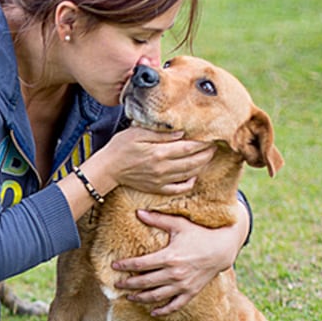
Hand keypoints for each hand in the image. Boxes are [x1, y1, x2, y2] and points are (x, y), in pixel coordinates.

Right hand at [90, 127, 215, 195]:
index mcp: (159, 153)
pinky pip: (178, 189)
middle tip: (214, 146)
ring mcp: (161, 180)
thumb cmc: (120, 147)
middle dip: (207, 154)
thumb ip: (160, 133)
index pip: (188, 147)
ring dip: (201, 166)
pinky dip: (189, 183)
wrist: (107, 169)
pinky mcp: (157, 188)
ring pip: (189, 174)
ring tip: (207, 157)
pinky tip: (193, 176)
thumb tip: (181, 132)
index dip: (202, 143)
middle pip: (193, 162)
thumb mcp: (137, 132)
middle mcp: (163, 168)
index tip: (211, 137)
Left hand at [111, 208, 246, 315]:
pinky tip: (153, 312)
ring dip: (141, 298)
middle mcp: (175, 273)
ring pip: (157, 296)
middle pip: (145, 282)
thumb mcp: (179, 224)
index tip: (114, 266)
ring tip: (129, 297)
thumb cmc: (200, 234)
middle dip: (128, 284)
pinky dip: (163, 310)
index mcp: (169, 257)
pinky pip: (175, 305)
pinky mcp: (191, 292)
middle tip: (117, 284)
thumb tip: (138, 211)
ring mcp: (183, 285)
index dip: (125, 266)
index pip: (140, 264)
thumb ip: (158, 219)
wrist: (223, 249)